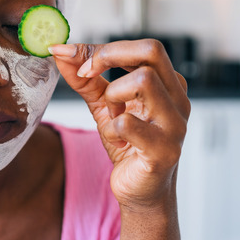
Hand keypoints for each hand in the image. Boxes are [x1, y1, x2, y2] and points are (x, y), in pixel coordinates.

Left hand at [49, 40, 189, 210]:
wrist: (140, 191)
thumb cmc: (128, 144)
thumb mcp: (103, 105)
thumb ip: (85, 78)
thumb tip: (61, 51)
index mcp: (168, 84)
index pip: (143, 47)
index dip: (103, 48)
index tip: (72, 56)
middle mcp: (178, 99)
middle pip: (152, 51)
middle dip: (109, 56)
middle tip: (87, 73)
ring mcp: (174, 124)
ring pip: (144, 81)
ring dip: (113, 95)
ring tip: (111, 115)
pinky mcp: (164, 150)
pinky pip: (128, 123)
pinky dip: (111, 129)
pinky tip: (117, 140)